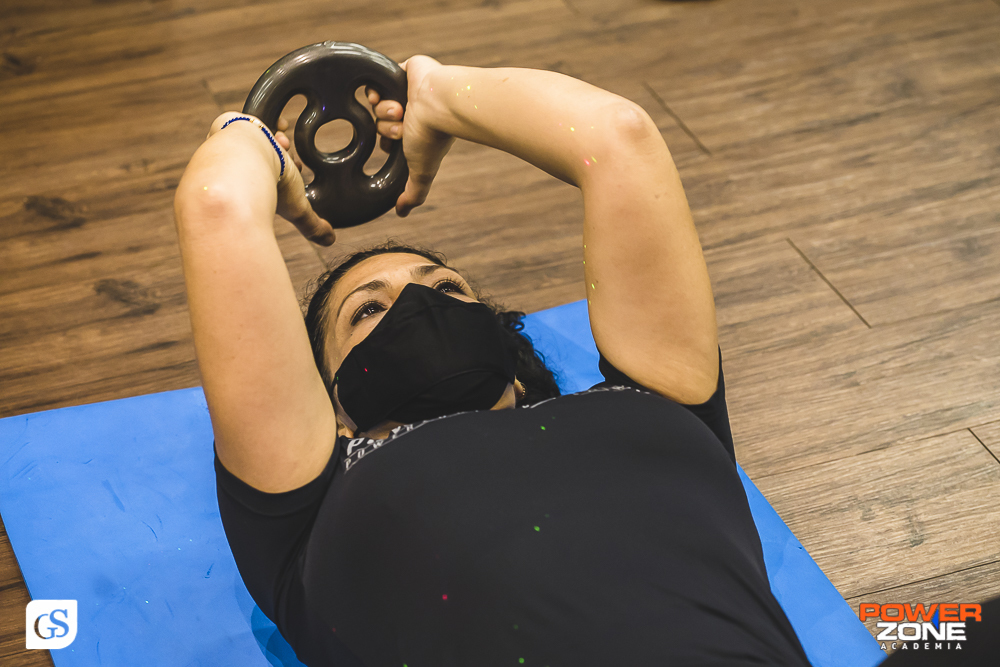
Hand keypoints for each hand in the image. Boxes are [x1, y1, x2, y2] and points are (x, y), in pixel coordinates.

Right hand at [207, 112, 335, 245]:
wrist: (239, 162)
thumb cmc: (265, 189)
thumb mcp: (297, 208)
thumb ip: (312, 225)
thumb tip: (330, 241)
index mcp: (254, 184)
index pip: (274, 174)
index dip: (288, 169)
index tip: (297, 166)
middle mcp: (240, 166)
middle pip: (266, 155)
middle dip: (281, 152)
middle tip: (288, 150)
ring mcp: (231, 146)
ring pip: (257, 138)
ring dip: (275, 138)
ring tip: (284, 140)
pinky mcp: (227, 126)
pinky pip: (245, 121)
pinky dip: (266, 121)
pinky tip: (282, 123)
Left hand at [366, 55, 455, 216]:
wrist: (439, 104)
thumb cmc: (432, 138)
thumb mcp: (420, 172)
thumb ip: (413, 193)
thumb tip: (402, 213)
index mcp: (416, 132)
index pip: (388, 138)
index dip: (386, 141)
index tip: (396, 141)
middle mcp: (411, 113)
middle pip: (381, 122)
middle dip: (387, 125)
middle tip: (401, 124)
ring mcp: (406, 92)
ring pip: (379, 104)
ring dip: (384, 110)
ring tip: (399, 109)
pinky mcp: (402, 72)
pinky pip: (376, 80)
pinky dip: (375, 90)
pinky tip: (381, 95)